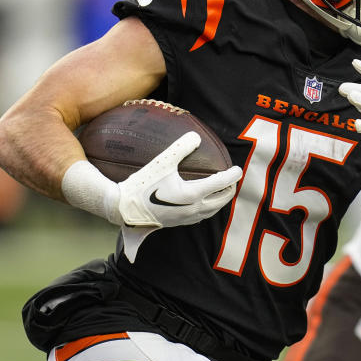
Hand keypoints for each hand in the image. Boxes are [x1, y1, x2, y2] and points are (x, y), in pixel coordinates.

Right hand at [115, 132, 241, 226]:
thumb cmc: (142, 184)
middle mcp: (193, 209)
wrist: (123, 208)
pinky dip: (209, 208)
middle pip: (221, 200)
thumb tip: (196, 136)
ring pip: (212, 211)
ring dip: (220, 200)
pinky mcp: (178, 223)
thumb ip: (180, 148)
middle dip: (230, 189)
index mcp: (192, 194)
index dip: (232, 175)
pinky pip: (201, 216)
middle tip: (233, 179)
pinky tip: (203, 203)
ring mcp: (186, 218)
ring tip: (222, 191)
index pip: (220, 184)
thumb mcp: (161, 162)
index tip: (238, 169)